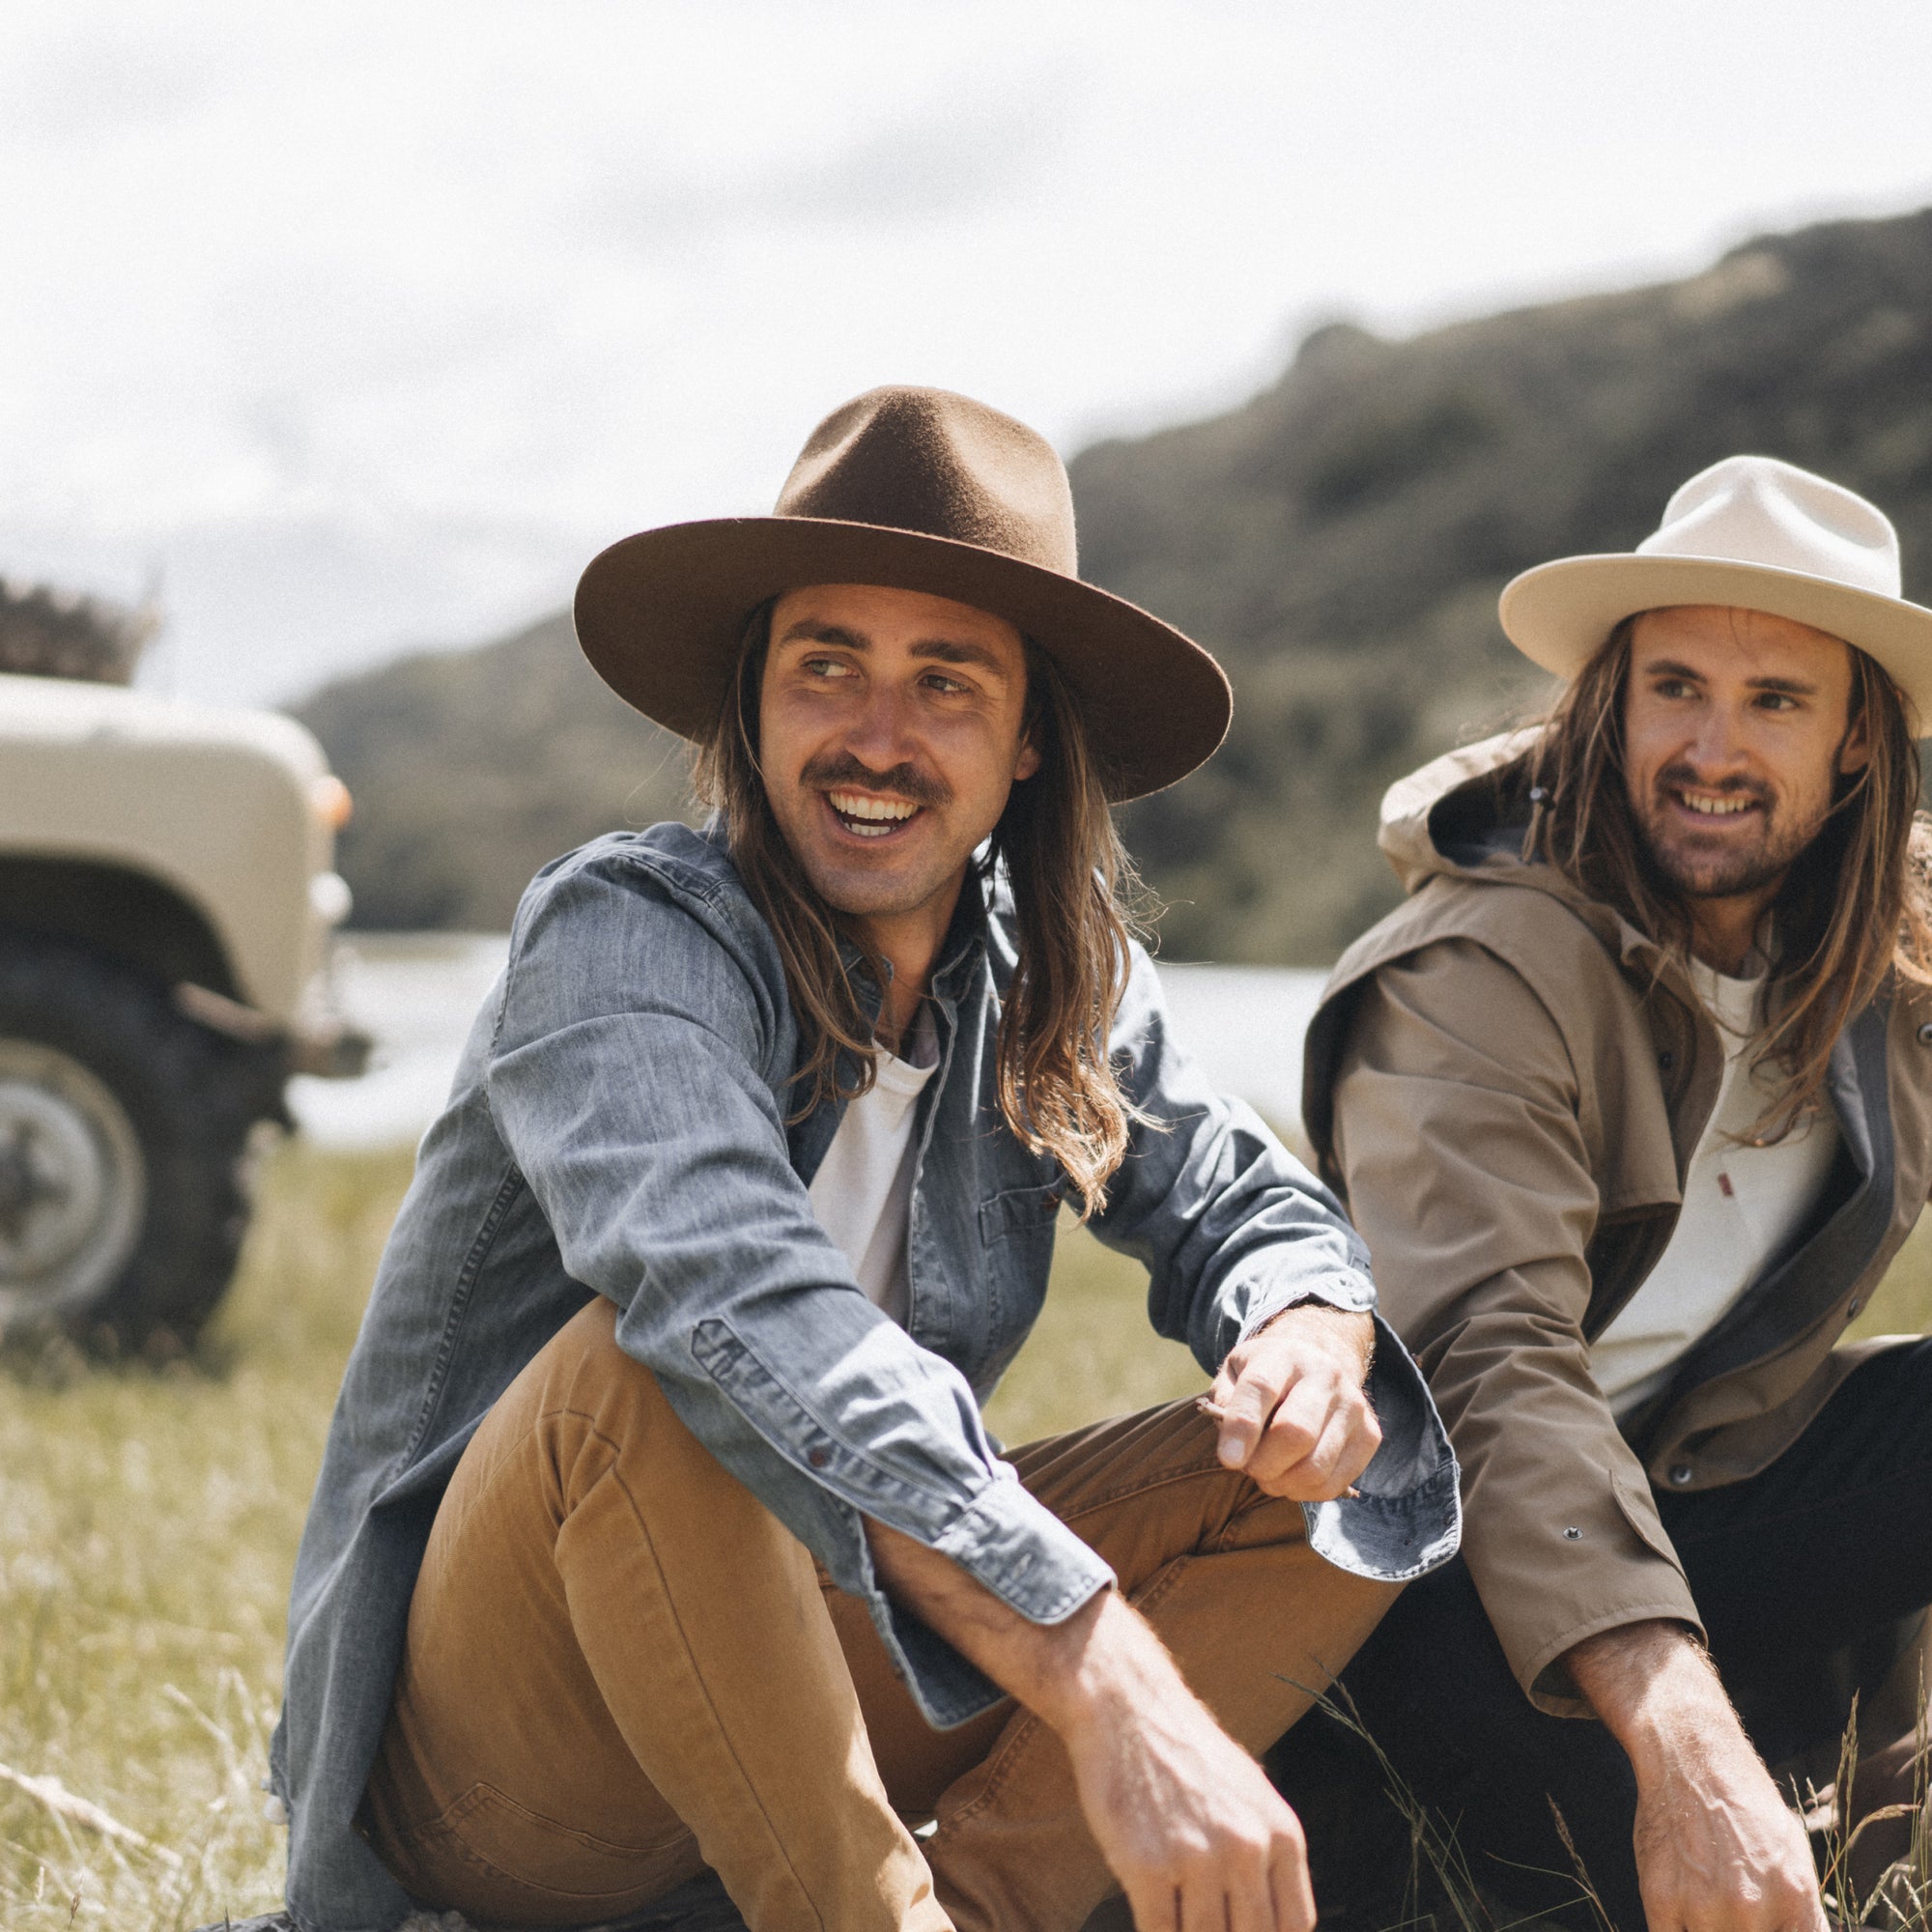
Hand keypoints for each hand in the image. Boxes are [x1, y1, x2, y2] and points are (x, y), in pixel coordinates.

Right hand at [1056, 1591, 1316, 1931]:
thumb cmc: (1186, 1754)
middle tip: (1202, 1921)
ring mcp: (1198, 1858)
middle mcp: (1248, 1847)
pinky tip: (1149, 1917)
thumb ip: (1266, 1854)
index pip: (1294, 1925)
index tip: (1237, 1927)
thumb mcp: (1250, 1794)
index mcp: (1281, 1832)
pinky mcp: (1147, 1866)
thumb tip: (1269, 1921)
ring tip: (1176, 1917)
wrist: (1127, 1704)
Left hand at [1206, 1302, 1379, 1500]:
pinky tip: (1293, 1476)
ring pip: (1316, 1467)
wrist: (1318, 1362)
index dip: (1243, 1427)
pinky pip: (1334, 1484)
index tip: (1228, 1459)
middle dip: (1263, 1463)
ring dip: (1282, 1483)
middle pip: (1296, 1432)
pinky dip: (1305, 1492)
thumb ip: (1225, 1403)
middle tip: (1248, 1467)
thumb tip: (1233, 1445)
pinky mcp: (1371, 1435)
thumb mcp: (1235, 1373)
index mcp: (1285, 1354)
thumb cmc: (1267, 1376)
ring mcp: (1354, 1405)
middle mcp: (1326, 1375)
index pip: (1261, 1388)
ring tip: (1268, 1472)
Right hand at [1569, 1621, 1823, 1931]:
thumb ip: (1804, 1912)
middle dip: (1744, 1930)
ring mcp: (1704, 1905)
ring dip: (1710, 1930)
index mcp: (1795, 1898)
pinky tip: (1685, 1914)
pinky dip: (1680, 1930)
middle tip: (1734, 1911)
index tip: (1765, 1927)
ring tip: (1710, 1905)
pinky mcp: (1661, 1898)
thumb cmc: (1745, 1802)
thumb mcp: (1795, 1852)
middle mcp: (1752, 1908)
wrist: (1690, 1755)